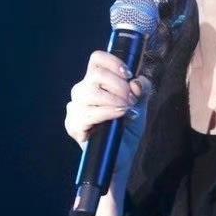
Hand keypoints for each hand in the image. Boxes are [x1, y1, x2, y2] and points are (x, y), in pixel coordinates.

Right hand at [64, 49, 152, 183]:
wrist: (121, 156)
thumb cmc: (127, 128)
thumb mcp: (141, 105)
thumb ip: (142, 89)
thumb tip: (136, 81)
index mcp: (96, 82)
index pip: (96, 59)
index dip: (112, 61)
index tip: (128, 74)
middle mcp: (82, 91)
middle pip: (95, 74)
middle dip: (118, 84)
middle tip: (132, 99)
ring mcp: (75, 108)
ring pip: (88, 92)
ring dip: (113, 99)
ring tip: (127, 109)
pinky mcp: (73, 126)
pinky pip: (87, 113)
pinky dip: (106, 112)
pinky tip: (119, 115)